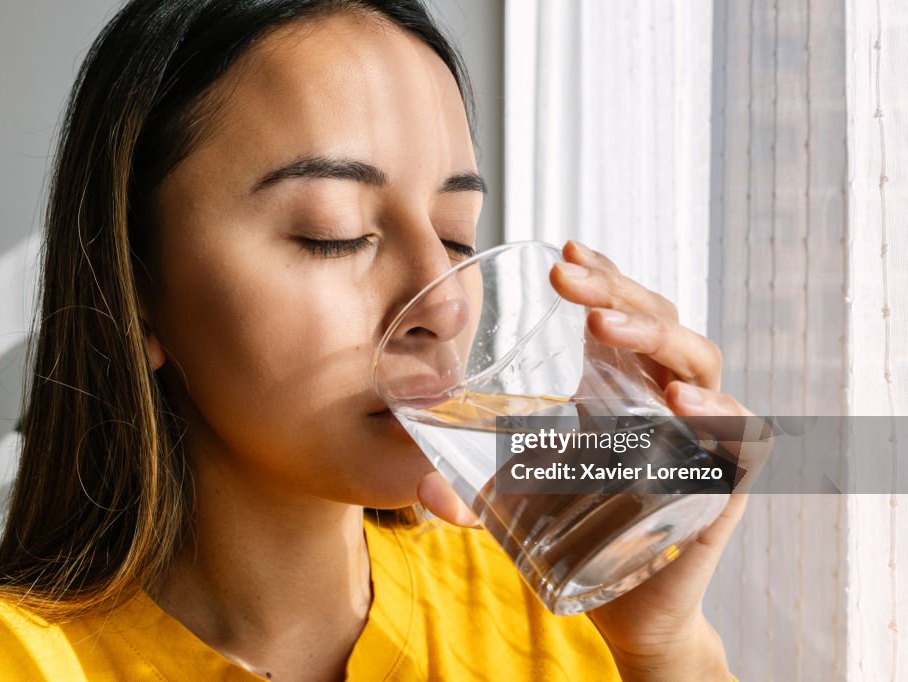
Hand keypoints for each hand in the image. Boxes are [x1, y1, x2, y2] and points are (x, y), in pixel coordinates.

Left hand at [417, 241, 748, 680]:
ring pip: (697, 363)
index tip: (563, 252)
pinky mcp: (724, 479)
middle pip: (658, 322)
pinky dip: (719, 413)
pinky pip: (739, 433)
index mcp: (617, 388)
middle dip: (617, 292)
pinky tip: (681, 403)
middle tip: (570, 281)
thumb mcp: (518, 500)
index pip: (620, 311)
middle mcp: (663, 399)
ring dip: (656, 337)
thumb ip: (471, 492)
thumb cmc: (577, 536)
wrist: (626, 606)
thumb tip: (422, 489)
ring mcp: (698, 434)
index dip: (601, 275)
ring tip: (606, 326)